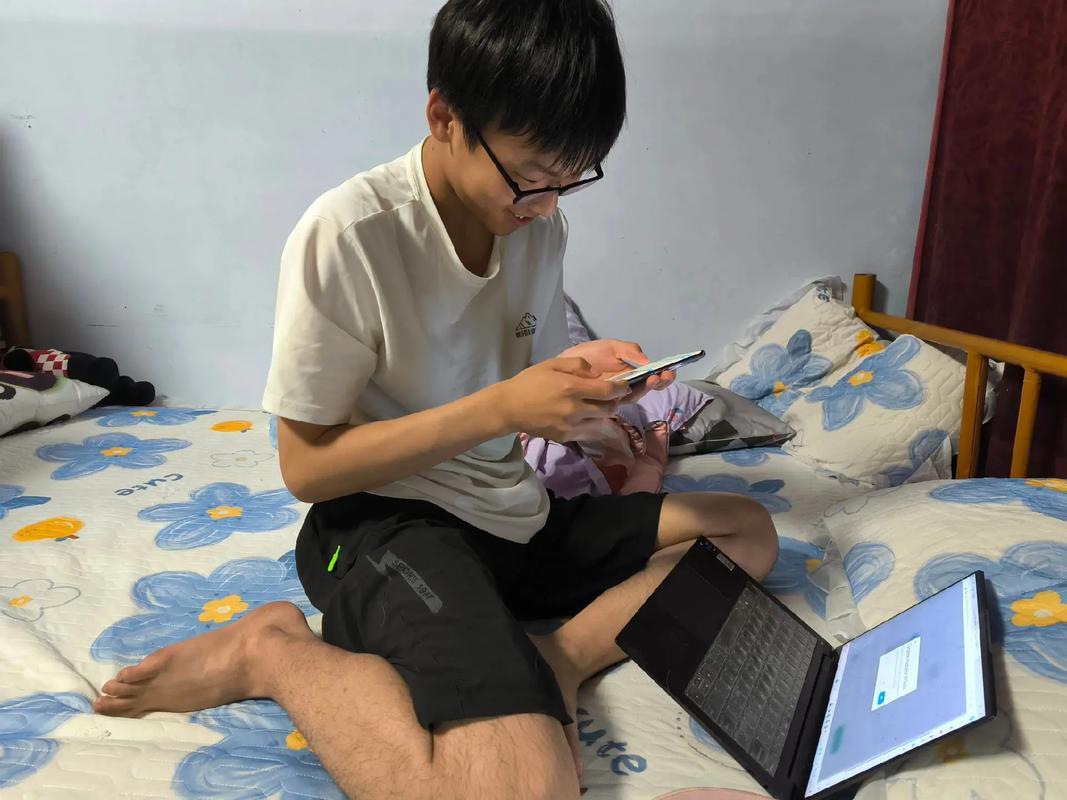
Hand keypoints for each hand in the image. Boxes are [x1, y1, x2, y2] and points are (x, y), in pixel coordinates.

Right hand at [497, 357, 630, 441]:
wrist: (508, 407)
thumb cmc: (530, 381)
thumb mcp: (553, 364)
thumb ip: (578, 366)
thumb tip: (598, 374)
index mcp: (572, 388)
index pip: (608, 391)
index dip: (621, 388)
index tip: (624, 386)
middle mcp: (574, 409)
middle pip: (609, 409)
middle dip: (614, 401)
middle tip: (610, 396)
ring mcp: (570, 425)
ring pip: (601, 422)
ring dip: (604, 414)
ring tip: (598, 407)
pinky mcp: (565, 437)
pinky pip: (588, 432)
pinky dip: (592, 424)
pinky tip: (586, 417)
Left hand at [560, 339, 674, 402]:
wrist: (565, 362)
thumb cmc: (590, 354)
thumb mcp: (613, 347)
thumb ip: (630, 350)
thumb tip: (648, 361)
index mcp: (631, 374)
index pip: (651, 378)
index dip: (662, 376)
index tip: (669, 370)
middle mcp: (625, 387)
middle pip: (646, 389)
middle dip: (658, 383)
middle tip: (662, 376)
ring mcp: (614, 395)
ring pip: (634, 395)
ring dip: (646, 388)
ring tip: (652, 378)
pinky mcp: (602, 401)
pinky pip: (617, 400)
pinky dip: (626, 393)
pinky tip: (630, 385)